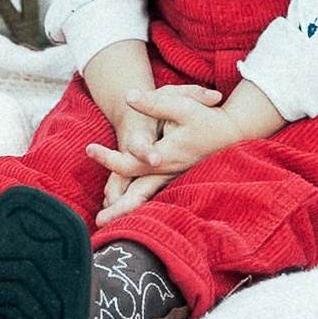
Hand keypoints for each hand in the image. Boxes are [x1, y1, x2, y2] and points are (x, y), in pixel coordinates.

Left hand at [86, 81, 287, 224]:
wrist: (228, 131)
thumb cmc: (204, 117)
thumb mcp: (181, 104)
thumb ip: (154, 103)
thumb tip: (128, 97)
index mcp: (167, 156)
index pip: (131, 162)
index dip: (109, 158)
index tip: (89, 149)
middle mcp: (167, 171)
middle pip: (139, 194)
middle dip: (119, 209)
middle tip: (98, 222)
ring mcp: (170, 177)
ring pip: (145, 198)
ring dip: (126, 210)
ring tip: (104, 220)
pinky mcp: (171, 177)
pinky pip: (150, 194)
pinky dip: (136, 203)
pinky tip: (121, 208)